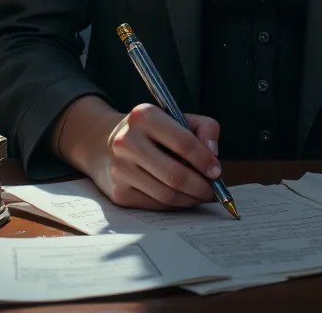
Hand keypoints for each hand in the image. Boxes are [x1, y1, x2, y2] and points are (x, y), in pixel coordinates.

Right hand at [54, 95, 222, 209]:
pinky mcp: (118, 193)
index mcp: (144, 116)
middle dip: (200, 186)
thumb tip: (213, 154)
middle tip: (212, 190)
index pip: (183, 142)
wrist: (104, 144)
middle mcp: (128, 141)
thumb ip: (203, 128)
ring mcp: (120, 169)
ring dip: (190, 199)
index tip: (217, 171)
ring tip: (201, 194)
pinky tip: (182, 198)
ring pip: (166, 194)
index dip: (204, 160)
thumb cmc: (150, 131)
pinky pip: (155, 205)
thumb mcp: (175, 118)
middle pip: (175, 174)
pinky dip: (175, 205)